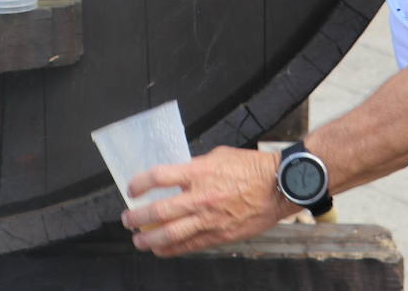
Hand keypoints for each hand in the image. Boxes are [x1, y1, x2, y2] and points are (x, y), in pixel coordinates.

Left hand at [119, 146, 295, 256]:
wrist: (279, 186)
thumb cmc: (252, 168)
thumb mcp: (218, 156)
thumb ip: (195, 166)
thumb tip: (177, 174)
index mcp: (199, 172)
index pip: (159, 177)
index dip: (140, 184)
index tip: (132, 189)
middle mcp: (200, 197)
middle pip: (159, 211)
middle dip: (137, 218)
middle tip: (128, 219)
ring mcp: (209, 219)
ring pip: (171, 235)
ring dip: (149, 240)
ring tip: (138, 240)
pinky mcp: (220, 235)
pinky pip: (190, 246)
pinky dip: (172, 250)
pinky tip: (161, 250)